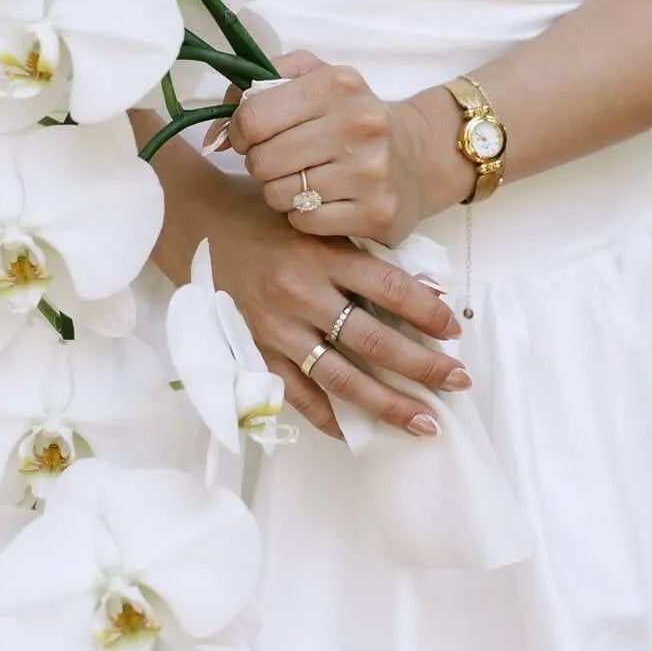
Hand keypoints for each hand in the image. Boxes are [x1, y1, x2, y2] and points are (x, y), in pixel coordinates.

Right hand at [202, 179, 468, 441]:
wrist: (192, 223)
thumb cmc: (259, 217)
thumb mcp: (315, 223)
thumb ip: (362, 255)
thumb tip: (425, 293)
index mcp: (322, 255)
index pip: (390, 289)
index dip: (428, 313)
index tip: (454, 332)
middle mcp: (301, 294)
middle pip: (375, 341)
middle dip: (424, 366)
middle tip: (459, 383)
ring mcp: (275, 327)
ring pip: (342, 378)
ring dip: (388, 404)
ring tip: (424, 422)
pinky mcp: (254, 350)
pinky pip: (296, 395)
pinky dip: (328, 418)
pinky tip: (358, 433)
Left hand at [224, 52, 436, 244]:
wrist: (422, 156)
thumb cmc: (354, 116)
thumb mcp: (316, 78)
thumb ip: (261, 82)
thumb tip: (218, 125)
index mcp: (337, 84)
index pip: (253, 116)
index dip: (239, 132)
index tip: (249, 137)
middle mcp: (358, 124)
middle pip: (262, 160)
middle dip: (261, 164)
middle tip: (280, 162)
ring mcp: (370, 172)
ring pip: (279, 194)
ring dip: (281, 191)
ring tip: (304, 180)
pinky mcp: (377, 213)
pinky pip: (304, 222)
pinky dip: (303, 215)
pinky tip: (322, 201)